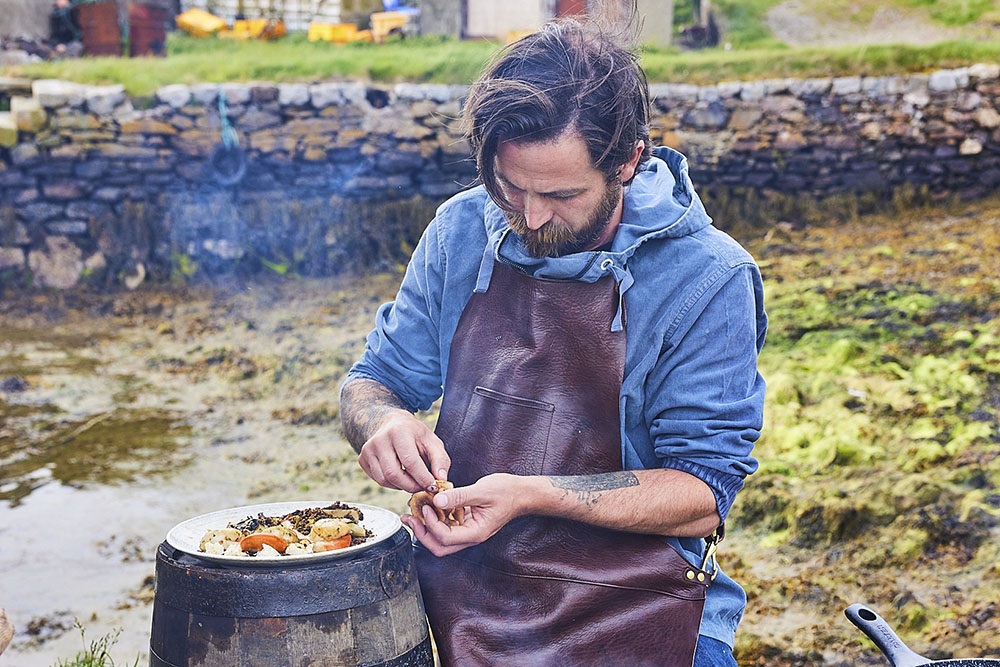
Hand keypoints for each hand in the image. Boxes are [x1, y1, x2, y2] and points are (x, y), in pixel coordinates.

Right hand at [357, 411, 449, 492]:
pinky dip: (392, 484)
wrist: (392, 424)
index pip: (410, 461)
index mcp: (399, 431)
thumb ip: (440, 460)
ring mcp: (368, 450)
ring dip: (402, 486)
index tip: (433, 487)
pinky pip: (378, 480)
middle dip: (412, 486)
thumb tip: (441, 479)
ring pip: (384, 480)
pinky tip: (401, 476)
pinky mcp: (362, 459)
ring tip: (413, 482)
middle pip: (394, 474)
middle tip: (423, 488)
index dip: (422, 478)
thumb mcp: (432, 441)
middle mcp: (379, 440)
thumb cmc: (415, 434)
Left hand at [402, 473, 524, 555]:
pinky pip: (447, 526)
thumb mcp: (482, 491)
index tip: (427, 506)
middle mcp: (470, 536)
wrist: (522, 493)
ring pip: (441, 539)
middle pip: (439, 546)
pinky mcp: (466, 522)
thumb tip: (437, 501)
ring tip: (414, 512)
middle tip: (410, 518)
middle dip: (422, 533)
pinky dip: (436, 519)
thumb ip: (459, 496)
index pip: (446, 538)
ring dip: (426, 527)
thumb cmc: (507, 492)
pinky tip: (430, 506)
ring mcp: (468, 531)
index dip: (432, 524)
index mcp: (475, 533)